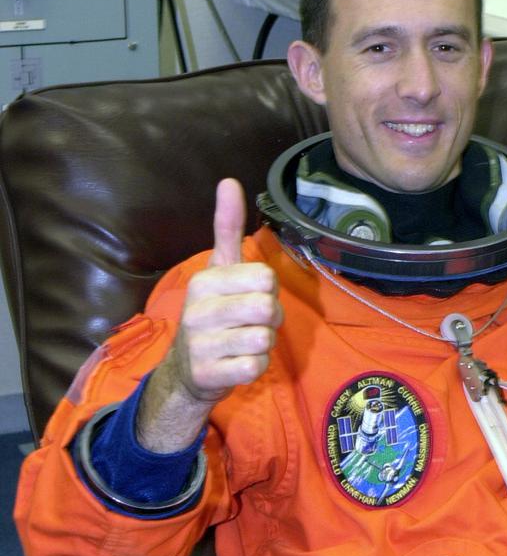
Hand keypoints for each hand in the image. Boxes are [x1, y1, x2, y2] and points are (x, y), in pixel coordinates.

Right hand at [137, 179, 282, 451]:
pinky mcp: (209, 374)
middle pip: (269, 308)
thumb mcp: (218, 270)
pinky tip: (236, 363)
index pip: (266, 278)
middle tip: (250, 323)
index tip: (247, 297)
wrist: (186, 371)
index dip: (267, 290)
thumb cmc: (212, 314)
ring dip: (263, 344)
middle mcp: (198, 309)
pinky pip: (256, 367)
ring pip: (265, 339)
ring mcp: (201, 344)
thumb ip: (227, 228)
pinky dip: (254, 367)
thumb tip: (230, 181)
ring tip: (241, 343)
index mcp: (205, 280)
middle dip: (270, 319)